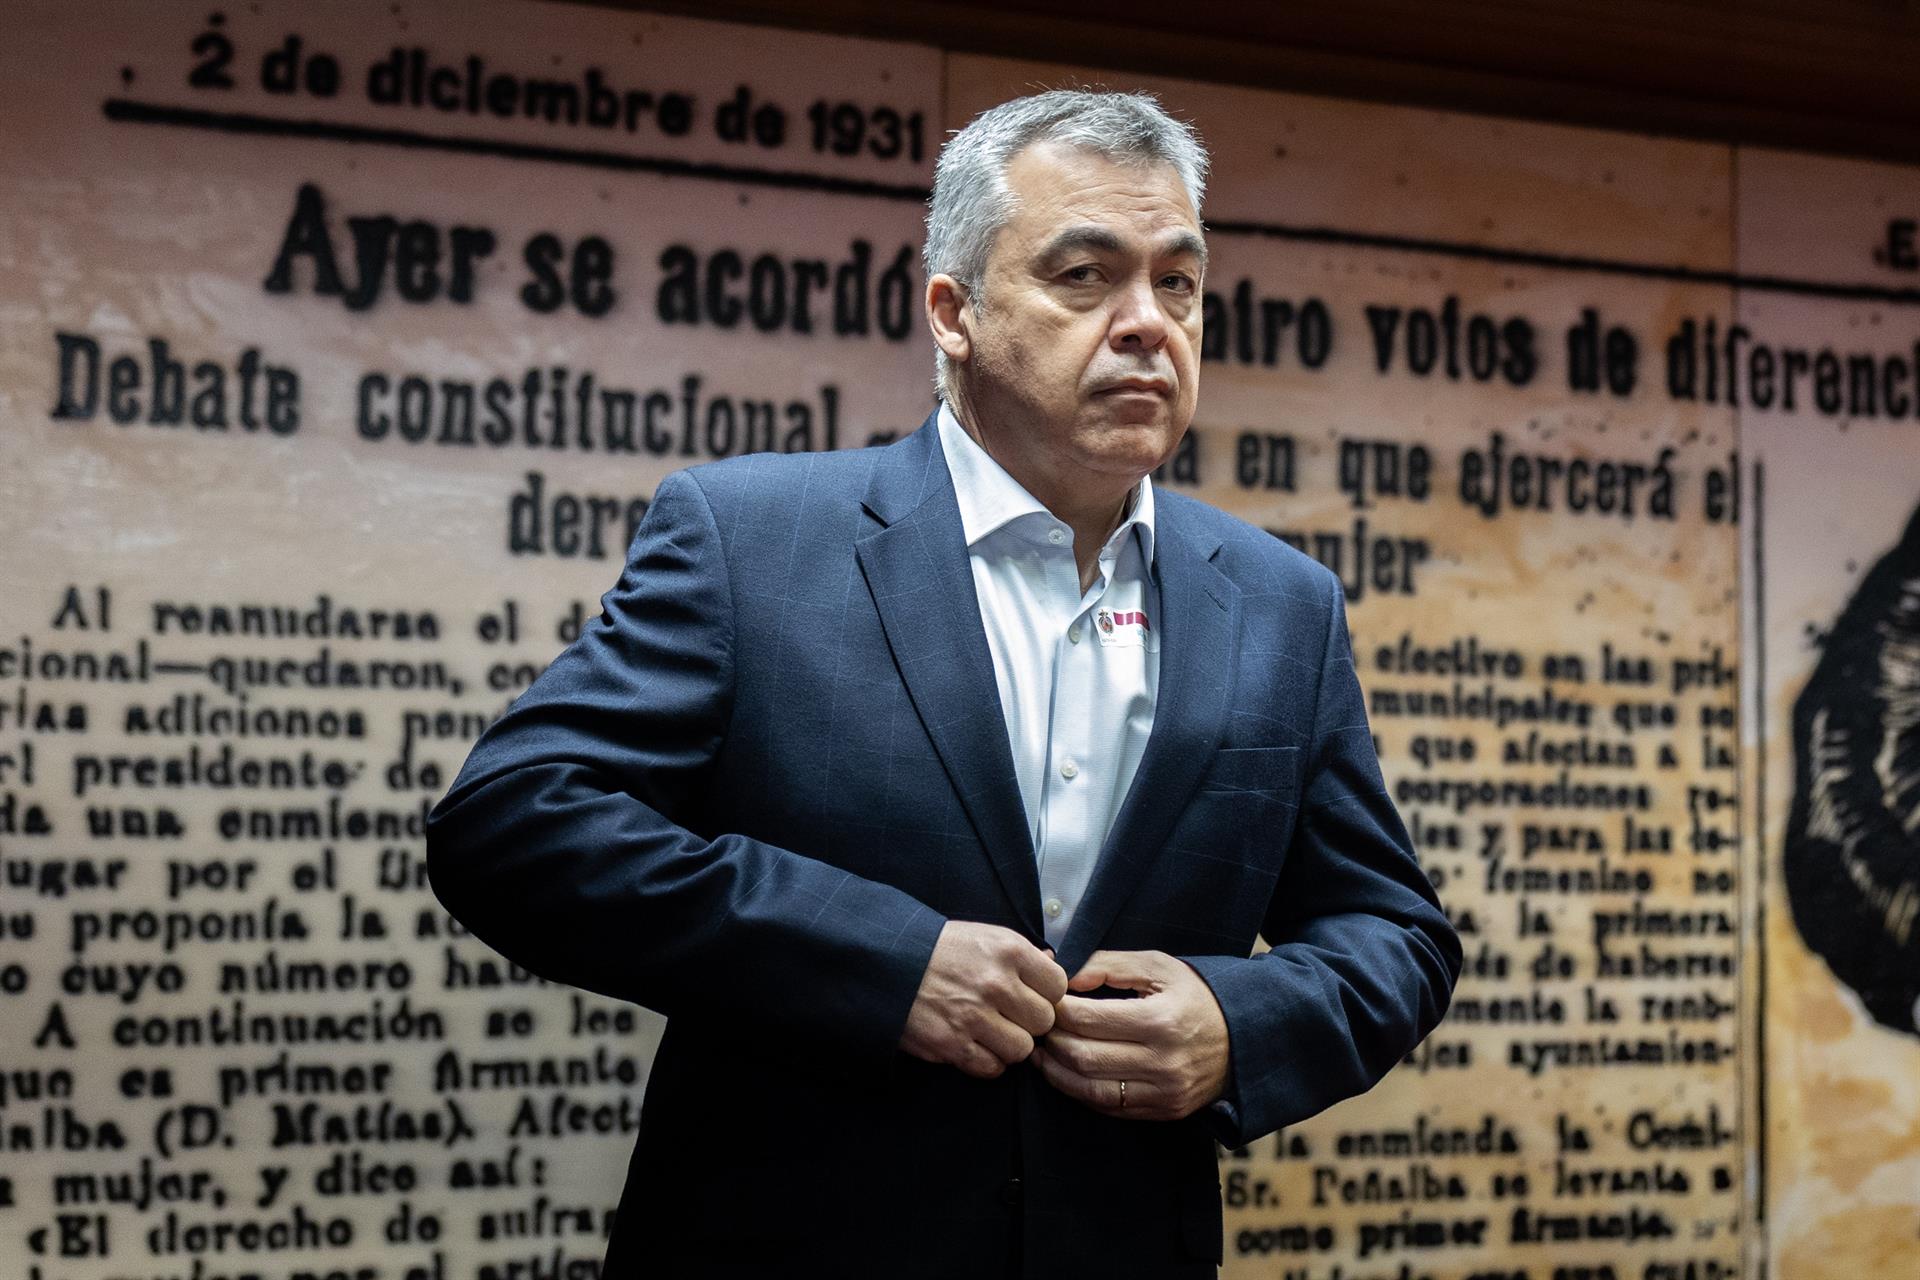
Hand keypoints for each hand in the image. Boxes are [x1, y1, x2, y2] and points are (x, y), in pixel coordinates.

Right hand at [901, 921, 1068, 1078]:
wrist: (888, 963)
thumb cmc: (940, 949)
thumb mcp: (984, 935)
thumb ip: (1022, 953)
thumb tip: (1053, 964)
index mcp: (1008, 950)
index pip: (1058, 986)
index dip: (1048, 994)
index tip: (1032, 995)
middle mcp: (995, 983)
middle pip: (1044, 1021)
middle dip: (1029, 1021)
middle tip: (1010, 1015)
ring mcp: (973, 1016)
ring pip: (1022, 1049)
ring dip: (1010, 1044)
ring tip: (992, 1031)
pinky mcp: (952, 1044)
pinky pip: (992, 1068)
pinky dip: (987, 1061)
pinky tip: (976, 1044)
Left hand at [1034, 950, 1229, 1120]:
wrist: (1244, 1037)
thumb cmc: (1196, 995)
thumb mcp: (1158, 966)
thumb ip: (1109, 964)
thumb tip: (1067, 975)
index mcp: (1160, 1020)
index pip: (1087, 1019)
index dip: (1057, 1009)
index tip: (1047, 1000)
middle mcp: (1162, 1061)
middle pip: (1083, 1056)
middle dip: (1052, 1041)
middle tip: (1040, 1026)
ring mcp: (1164, 1091)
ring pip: (1091, 1089)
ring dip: (1057, 1073)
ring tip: (1042, 1054)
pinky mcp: (1164, 1111)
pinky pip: (1110, 1107)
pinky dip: (1080, 1092)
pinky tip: (1067, 1074)